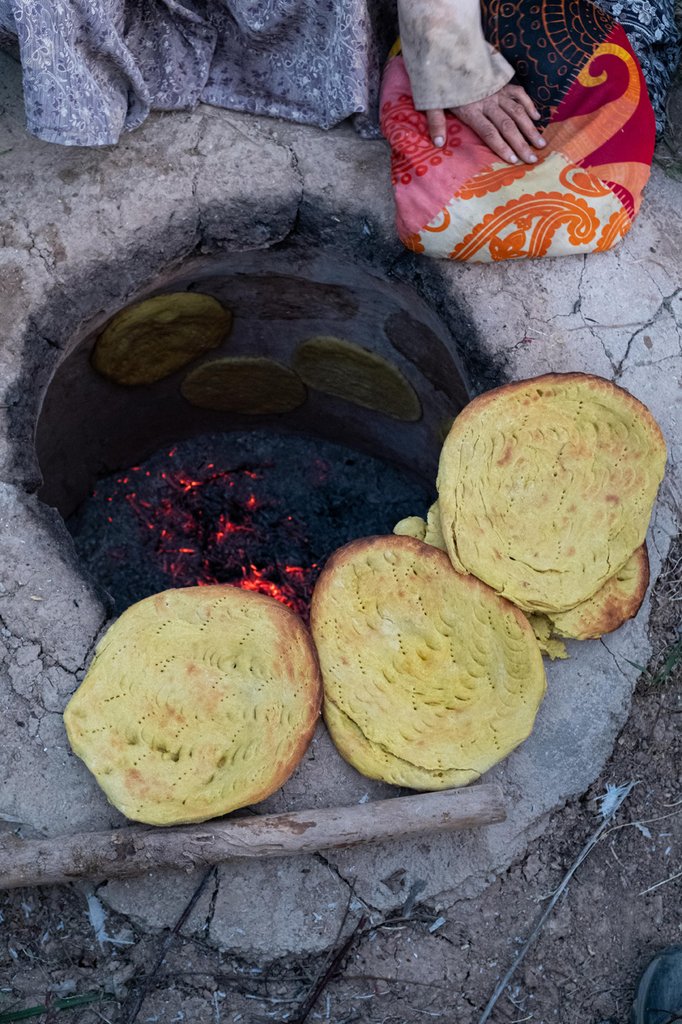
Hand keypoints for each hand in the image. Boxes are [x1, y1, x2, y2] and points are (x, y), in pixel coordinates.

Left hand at [426, 84, 545, 164]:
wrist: (450, 50)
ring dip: (530, 128)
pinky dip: (528, 104)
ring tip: (541, 143)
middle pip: (507, 126)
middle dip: (521, 144)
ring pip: (517, 111)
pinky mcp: (501, 83)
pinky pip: (518, 94)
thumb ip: (436, 122)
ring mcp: (497, 92)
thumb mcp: (432, 101)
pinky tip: (536, 117)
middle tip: (533, 158)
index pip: (489, 133)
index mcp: (471, 109)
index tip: (514, 160)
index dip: (502, 147)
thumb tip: (438, 143)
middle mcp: (487, 101)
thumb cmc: (440, 79)